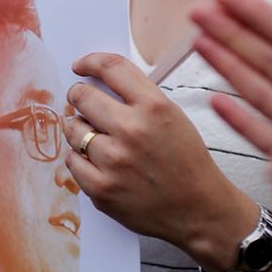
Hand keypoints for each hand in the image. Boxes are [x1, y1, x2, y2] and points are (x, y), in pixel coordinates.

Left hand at [64, 52, 251, 264]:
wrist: (199, 210)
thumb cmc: (187, 162)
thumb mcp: (173, 117)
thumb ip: (139, 97)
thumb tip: (99, 81)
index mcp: (154, 107)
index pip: (110, 67)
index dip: (89, 62)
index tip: (80, 67)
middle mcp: (132, 130)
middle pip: (82, 96)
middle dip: (78, 97)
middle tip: (81, 103)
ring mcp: (115, 161)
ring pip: (73, 130)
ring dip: (79, 130)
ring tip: (95, 137)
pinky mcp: (102, 189)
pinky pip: (72, 161)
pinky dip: (80, 159)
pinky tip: (96, 161)